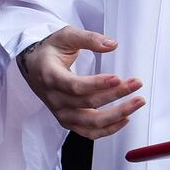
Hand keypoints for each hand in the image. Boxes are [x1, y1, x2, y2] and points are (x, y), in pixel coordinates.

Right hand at [20, 26, 144, 138]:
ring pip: (91, 122)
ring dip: (117, 115)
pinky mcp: (67, 121)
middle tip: (136, 84)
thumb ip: (88, 39)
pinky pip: (89, 132)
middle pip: (87, 104)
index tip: (118, 78)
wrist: (32, 66)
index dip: (97, 84)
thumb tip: (112, 44)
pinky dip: (108, 129)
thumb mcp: (65, 36)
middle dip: (116, 95)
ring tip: (136, 102)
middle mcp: (53, 98)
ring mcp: (60, 113)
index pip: (75, 86)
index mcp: (50, 76)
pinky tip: (124, 118)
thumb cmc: (50, 50)